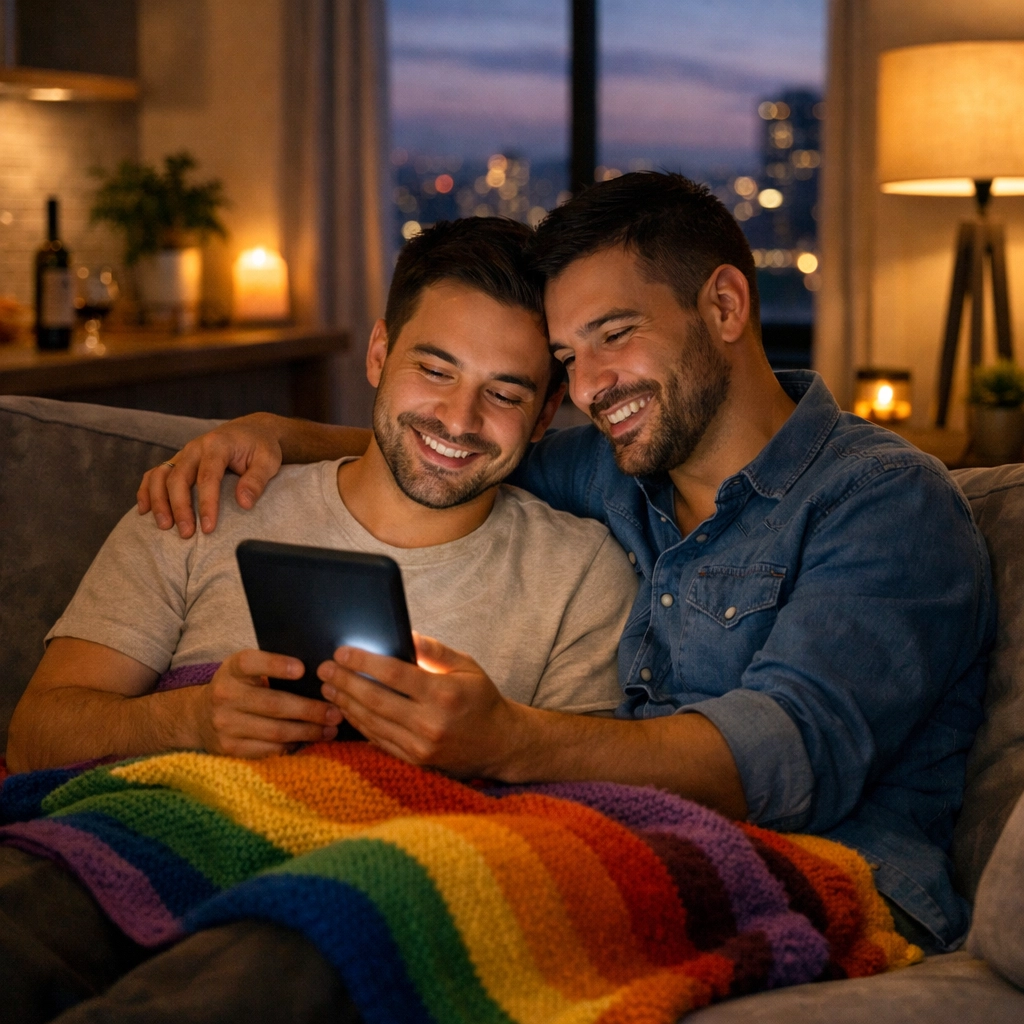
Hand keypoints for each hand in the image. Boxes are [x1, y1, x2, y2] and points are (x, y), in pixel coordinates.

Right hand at [137, 413, 286, 537]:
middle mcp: (195, 447)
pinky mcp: (178, 461)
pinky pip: (154, 474)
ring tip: (164, 526)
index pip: (208, 477)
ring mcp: (184, 454)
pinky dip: (146, 491)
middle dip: (180, 508)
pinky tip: (145, 511)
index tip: (208, 528)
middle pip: (178, 478)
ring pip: (161, 475)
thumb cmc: (261, 447)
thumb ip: (256, 480)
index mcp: (218, 444)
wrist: (251, 431)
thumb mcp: (268, 461)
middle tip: (186, 534)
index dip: (206, 504)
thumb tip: (243, 503)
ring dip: (159, 501)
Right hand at [193, 650, 342, 757]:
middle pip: (274, 704)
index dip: (276, 665)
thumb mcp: (245, 670)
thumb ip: (271, 668)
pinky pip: (268, 750)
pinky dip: (292, 746)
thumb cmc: (238, 687)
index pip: (252, 663)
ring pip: (275, 731)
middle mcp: (225, 695)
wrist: (199, 717)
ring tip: (330, 729)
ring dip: (307, 732)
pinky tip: (308, 741)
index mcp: (232, 669)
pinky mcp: (229, 749)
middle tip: (335, 712)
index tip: (302, 669)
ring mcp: (225, 725)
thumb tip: (320, 674)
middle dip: (309, 710)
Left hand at [317, 633, 521, 776]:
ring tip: (329, 687)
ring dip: (346, 703)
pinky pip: (379, 740)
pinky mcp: (415, 761)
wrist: (499, 744)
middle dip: (345, 681)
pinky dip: (359, 724)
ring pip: (372, 722)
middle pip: (375, 699)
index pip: (394, 674)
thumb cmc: (481, 699)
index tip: (342, 652)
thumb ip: (434, 650)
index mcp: (444, 693)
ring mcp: (421, 746)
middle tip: (324, 668)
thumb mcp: (466, 666)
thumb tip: (405, 634)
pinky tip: (347, 709)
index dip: (363, 662)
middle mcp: (430, 722)